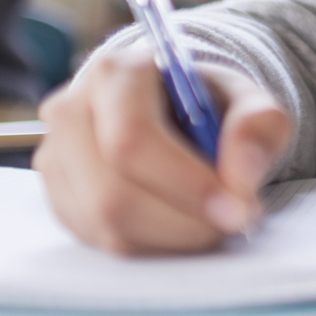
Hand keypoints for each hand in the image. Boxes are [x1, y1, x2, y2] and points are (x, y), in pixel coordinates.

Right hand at [33, 46, 292, 255]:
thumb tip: (242, 174)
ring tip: (213, 219)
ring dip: (170, 236)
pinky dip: (151, 244)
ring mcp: (56, 157)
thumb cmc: (211, 105)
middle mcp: (72, 111)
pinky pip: (99, 241)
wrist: (178, 110)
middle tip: (234, 221)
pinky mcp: (59, 197)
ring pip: (104, 224)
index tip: (238, 208)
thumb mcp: (250, 101)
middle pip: (112, 193)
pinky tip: (181, 223)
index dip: (186, 183)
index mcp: (117, 72)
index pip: (133, 139)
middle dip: (183, 221)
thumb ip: (258, 124)